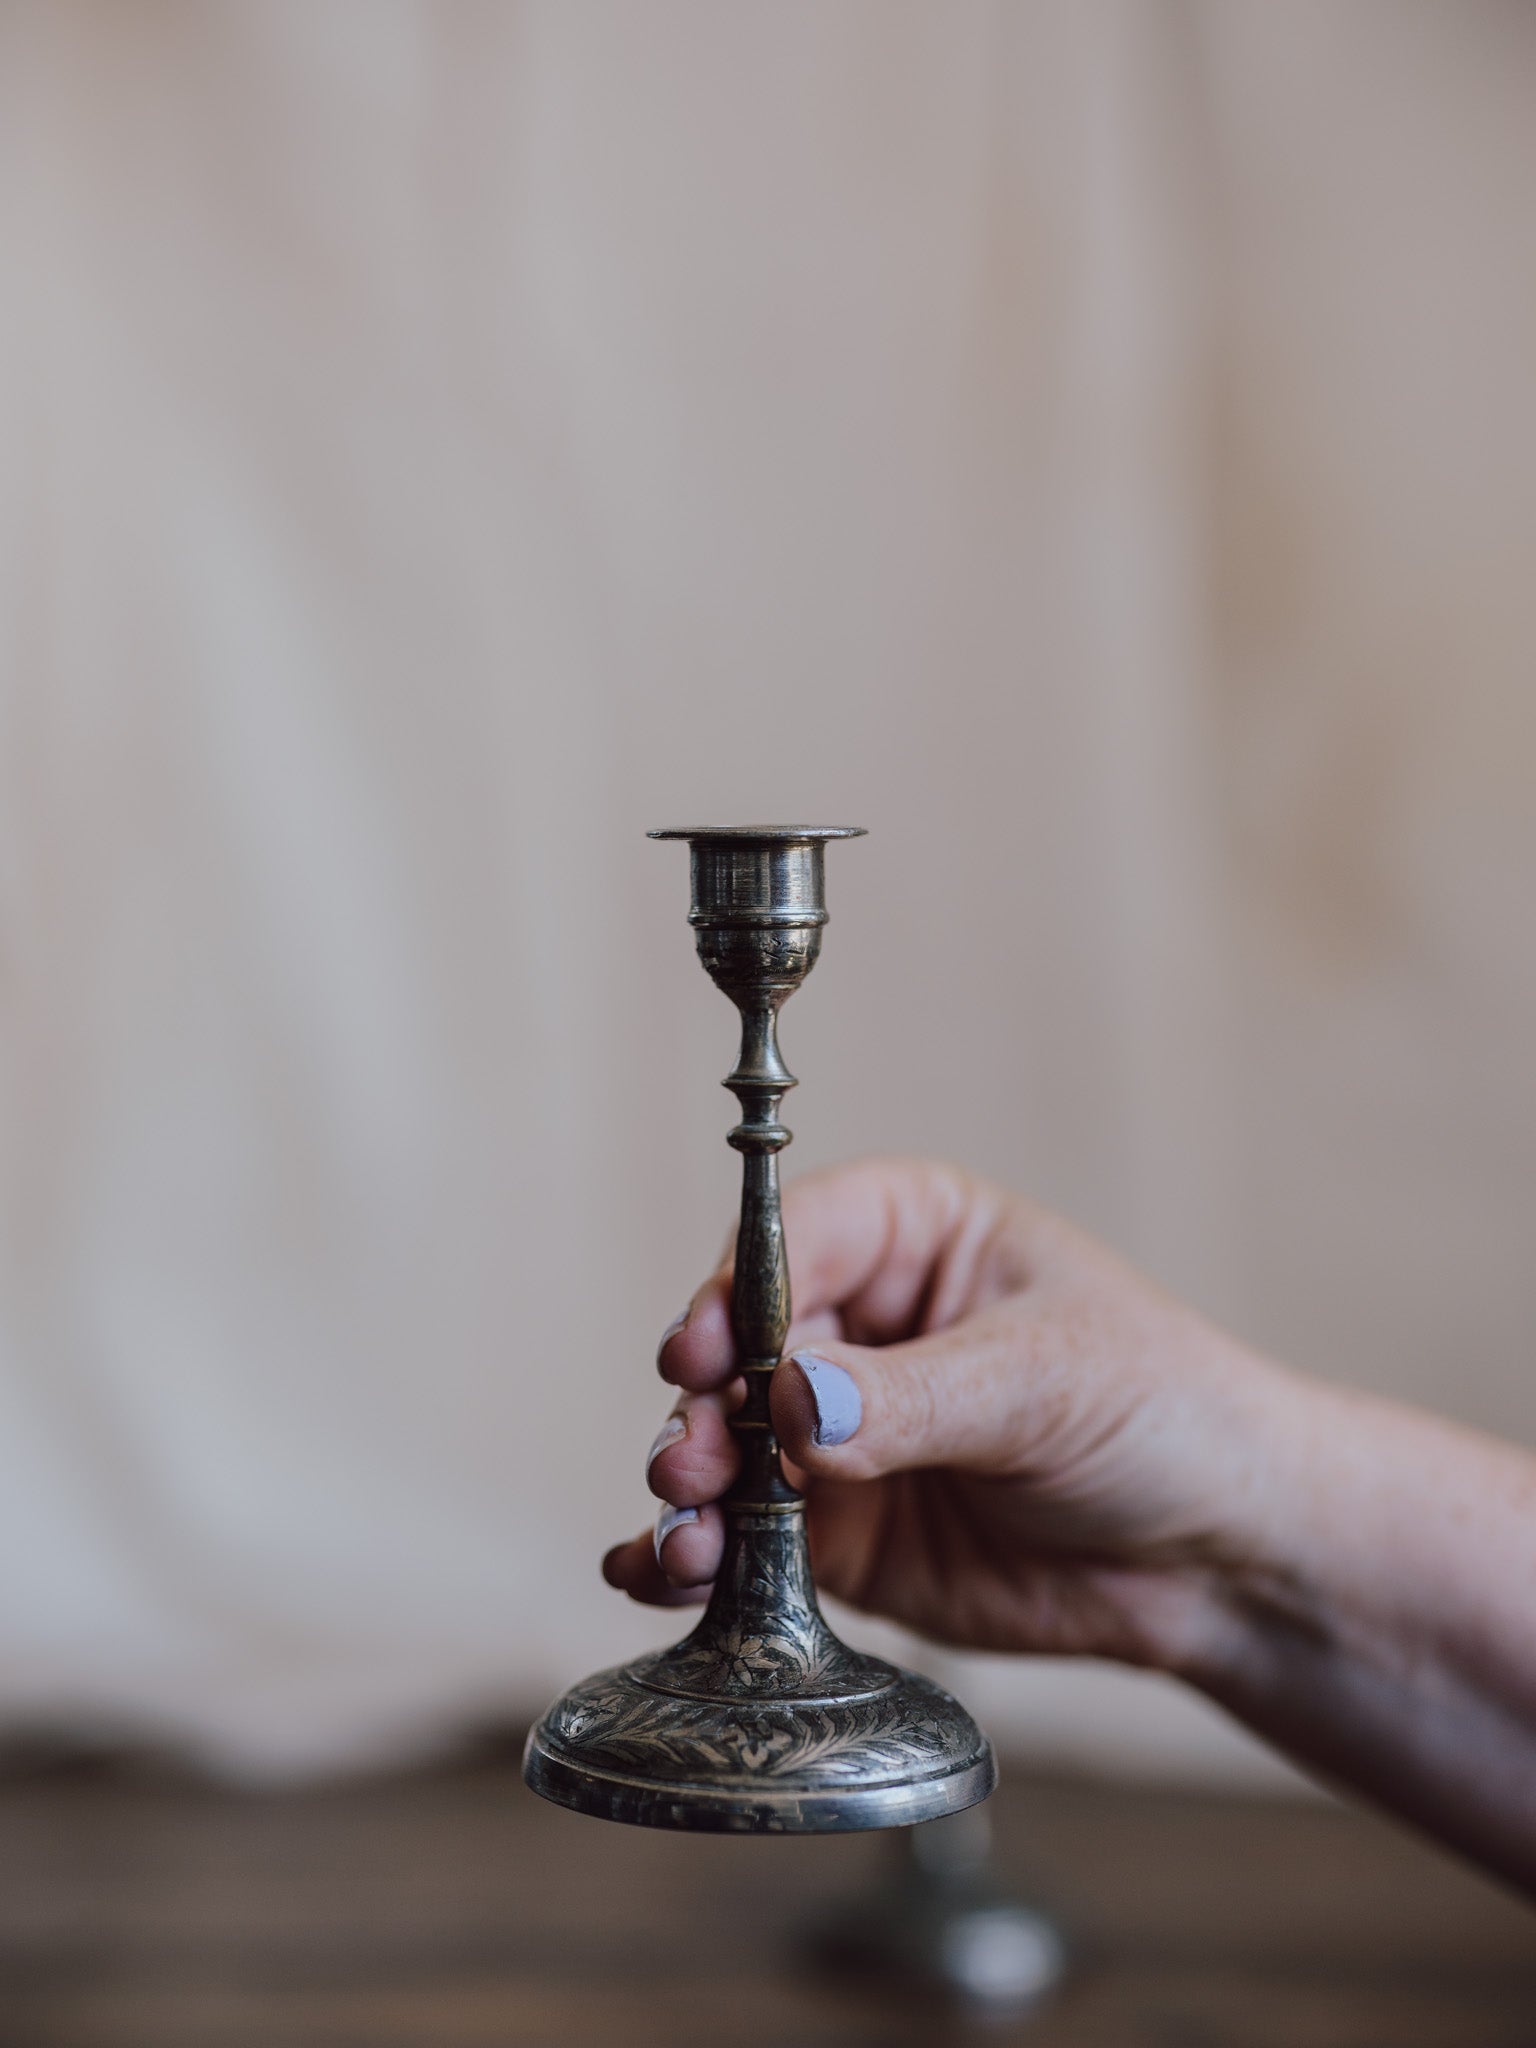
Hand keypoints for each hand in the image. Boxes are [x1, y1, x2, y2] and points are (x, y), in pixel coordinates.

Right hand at [604, 1156, 1288, 1677]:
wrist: (1222, 1559)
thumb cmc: (1161, 1415)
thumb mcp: (1045, 1382)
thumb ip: (917, 1397)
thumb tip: (798, 1403)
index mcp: (915, 1237)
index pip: (797, 1239)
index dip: (739, 1291)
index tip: (706, 1353)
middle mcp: (862, 1326)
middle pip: (742, 1347)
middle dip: (707, 1404)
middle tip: (691, 1459)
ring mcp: (843, 1433)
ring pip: (731, 1446)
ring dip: (692, 1486)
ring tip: (682, 1536)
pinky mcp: (842, 1532)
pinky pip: (748, 1538)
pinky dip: (698, 1557)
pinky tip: (660, 1578)